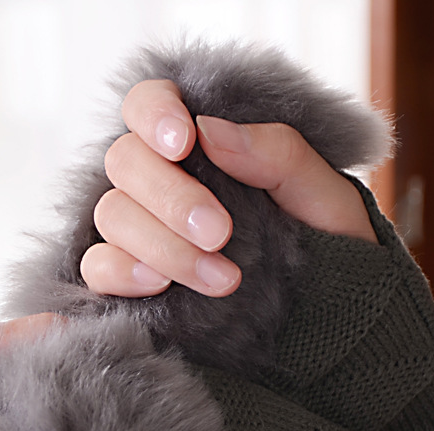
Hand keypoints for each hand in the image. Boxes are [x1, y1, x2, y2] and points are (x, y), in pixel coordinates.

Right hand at [80, 79, 376, 298]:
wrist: (336, 321)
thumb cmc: (335, 248)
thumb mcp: (324, 197)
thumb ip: (277, 155)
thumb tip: (211, 130)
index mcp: (206, 148)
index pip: (149, 105)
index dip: (153, 113)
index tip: (182, 141)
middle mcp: (167, 186)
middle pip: (125, 163)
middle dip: (171, 198)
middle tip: (220, 233)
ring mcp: (148, 235)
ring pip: (113, 216)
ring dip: (161, 245)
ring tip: (223, 279)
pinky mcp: (137, 285)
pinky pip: (98, 268)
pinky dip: (119, 272)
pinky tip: (158, 286)